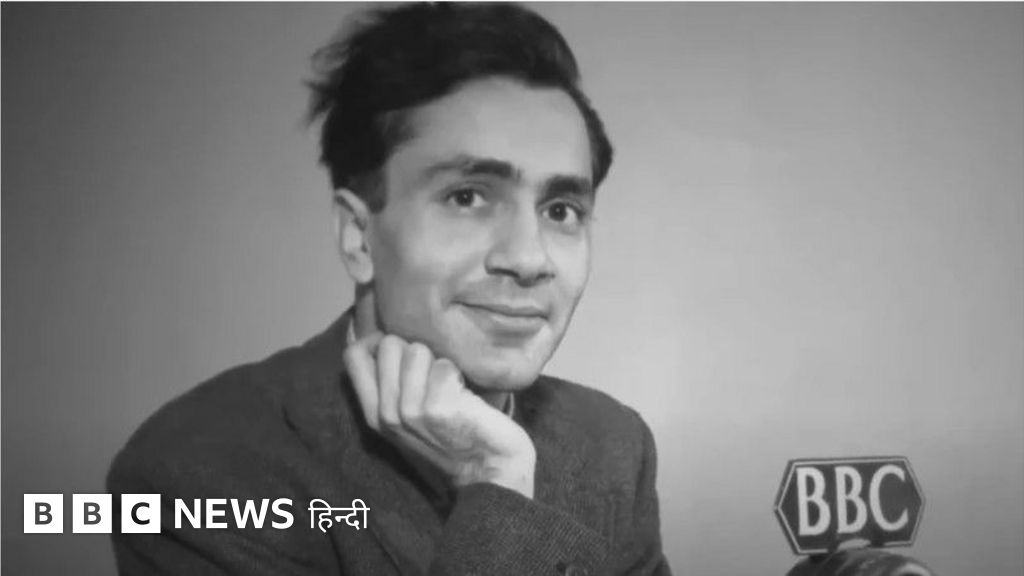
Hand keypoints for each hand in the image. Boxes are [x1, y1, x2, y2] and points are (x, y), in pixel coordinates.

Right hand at [343, 333, 535, 497]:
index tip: (402, 349)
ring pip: (417, 350)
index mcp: (375, 415)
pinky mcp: (438, 408)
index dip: (377, 340)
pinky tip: (465, 397)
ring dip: (439, 363)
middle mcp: (387, 414)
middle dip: (416, 350)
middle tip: (433, 376)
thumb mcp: (409, 421)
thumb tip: (385, 340)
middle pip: (388, 345)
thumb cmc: (455, 441)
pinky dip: (459, 375)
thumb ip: (392, 388)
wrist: (490, 474)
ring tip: (450, 389)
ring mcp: (410, 412)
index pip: (354, 356)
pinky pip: (445, 365)